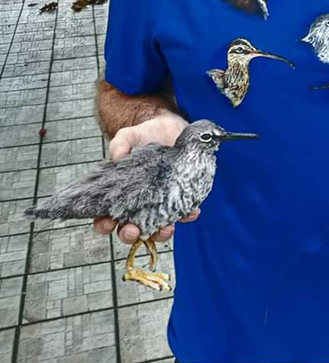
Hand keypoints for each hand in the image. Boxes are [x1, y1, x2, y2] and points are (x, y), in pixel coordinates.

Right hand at [93, 111, 198, 244]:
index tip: (107, 222)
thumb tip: (117, 158)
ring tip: (166, 228)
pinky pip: (183, 214)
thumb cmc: (144, 135)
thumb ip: (119, 144)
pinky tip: (192, 212)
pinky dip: (187, 216)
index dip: (104, 224)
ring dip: (160, 233)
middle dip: (130, 234)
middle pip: (130, 229)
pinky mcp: (178, 198)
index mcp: (119, 195)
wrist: (170, 128)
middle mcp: (138, 204)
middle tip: (134, 230)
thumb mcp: (128, 136)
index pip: (105, 217)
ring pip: (156, 229)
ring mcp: (159, 204)